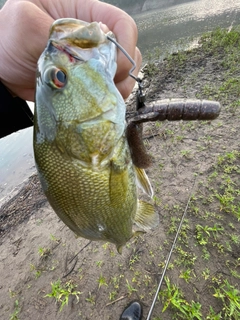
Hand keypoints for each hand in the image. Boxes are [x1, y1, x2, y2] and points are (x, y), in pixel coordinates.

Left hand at [0, 0, 141, 100]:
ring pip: (122, 73)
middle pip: (127, 51)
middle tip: (105, 84)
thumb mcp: (25, 21)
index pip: (120, 24)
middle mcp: (93, 38)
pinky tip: (97, 101)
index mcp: (83, 13)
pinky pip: (107, 90)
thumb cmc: (8, 37)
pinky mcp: (87, 82)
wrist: (0, 70)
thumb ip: (58, 32)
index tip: (115, 64)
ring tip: (102, 95)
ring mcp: (91, 62)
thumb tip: (89, 50)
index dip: (124, 44)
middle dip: (122, 71)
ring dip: (119, 87)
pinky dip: (108, 98)